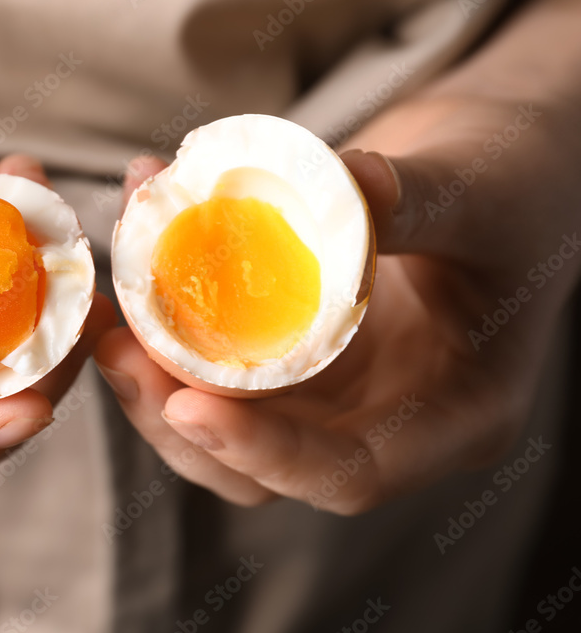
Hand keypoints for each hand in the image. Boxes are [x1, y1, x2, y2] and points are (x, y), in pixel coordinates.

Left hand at [95, 93, 580, 512]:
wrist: (499, 158)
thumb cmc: (523, 180)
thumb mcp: (485, 190)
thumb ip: (416, 199)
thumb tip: (346, 186)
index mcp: (448, 416)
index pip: (346, 473)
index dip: (264, 452)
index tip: (190, 406)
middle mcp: (379, 416)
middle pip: (260, 458)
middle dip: (176, 413)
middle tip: (116, 348)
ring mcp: (329, 383)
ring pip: (223, 413)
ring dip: (152, 368)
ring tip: (109, 307)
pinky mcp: (290, 342)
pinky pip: (215, 349)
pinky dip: (167, 312)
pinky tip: (136, 243)